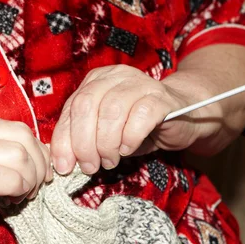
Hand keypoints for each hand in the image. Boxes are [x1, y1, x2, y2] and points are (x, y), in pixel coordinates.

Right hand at [0, 107, 51, 236]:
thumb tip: (21, 158)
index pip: (15, 126)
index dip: (34, 151)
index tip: (35, 171)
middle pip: (23, 137)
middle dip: (39, 164)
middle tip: (34, 186)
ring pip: (18, 155)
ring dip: (29, 179)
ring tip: (20, 196)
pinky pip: (0, 177)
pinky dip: (16, 188)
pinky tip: (10, 200)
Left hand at [50, 65, 217, 173]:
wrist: (182, 116)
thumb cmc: (137, 126)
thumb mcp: (104, 132)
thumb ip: (83, 139)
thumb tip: (62, 163)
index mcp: (95, 81)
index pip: (71, 108)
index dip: (64, 140)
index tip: (63, 167)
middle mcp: (115, 77)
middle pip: (87, 106)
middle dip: (83, 143)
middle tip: (89, 166)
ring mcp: (140, 84)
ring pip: (111, 111)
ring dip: (106, 144)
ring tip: (110, 160)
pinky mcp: (161, 98)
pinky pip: (139, 117)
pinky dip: (129, 138)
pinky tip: (128, 149)